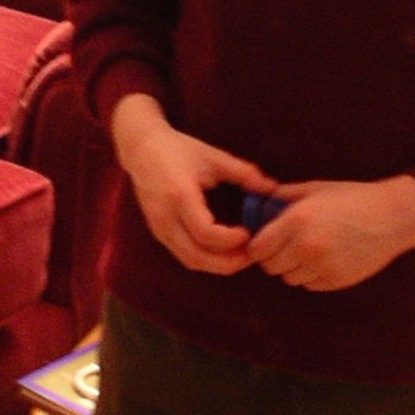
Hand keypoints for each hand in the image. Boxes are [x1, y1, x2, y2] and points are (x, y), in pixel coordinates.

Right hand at [109, 94, 274, 274]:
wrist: (141, 149)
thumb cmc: (179, 149)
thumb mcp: (213, 157)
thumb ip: (243, 173)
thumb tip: (273, 187)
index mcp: (179, 196)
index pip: (205, 233)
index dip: (230, 240)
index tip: (248, 233)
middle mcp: (165, 217)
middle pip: (196, 257)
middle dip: (227, 263)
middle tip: (252, 255)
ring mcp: (159, 227)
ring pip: (189, 261)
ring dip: (217, 265)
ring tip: (241, 256)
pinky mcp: (158, 232)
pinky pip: (183, 255)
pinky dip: (205, 259)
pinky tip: (224, 251)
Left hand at [248, 175, 414, 291]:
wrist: (392, 216)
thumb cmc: (352, 198)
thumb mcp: (315, 189)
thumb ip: (283, 197)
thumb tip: (257, 206)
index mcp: (297, 221)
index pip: (257, 248)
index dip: (258, 246)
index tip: (264, 243)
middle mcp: (306, 246)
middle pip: (271, 267)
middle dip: (274, 257)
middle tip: (287, 246)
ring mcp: (322, 266)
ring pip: (289, 278)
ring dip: (294, 267)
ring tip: (311, 250)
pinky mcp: (336, 280)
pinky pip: (310, 284)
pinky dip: (312, 275)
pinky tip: (327, 258)